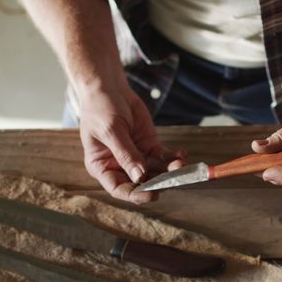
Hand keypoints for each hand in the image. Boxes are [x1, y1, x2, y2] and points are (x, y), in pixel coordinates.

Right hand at [78, 81, 184, 203]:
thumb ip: (126, 154)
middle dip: (157, 182)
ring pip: (155, 170)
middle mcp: (119, 165)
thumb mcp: (112, 131)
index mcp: (102, 166)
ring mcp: (136, 156)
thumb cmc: (100, 108)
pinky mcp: (149, 145)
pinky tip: (181, 155)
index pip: (118, 188)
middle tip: (173, 179)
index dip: (134, 195)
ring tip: (180, 164)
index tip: (151, 195)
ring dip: (169, 170)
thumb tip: (140, 176)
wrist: (109, 87)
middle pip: (140, 182)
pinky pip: (163, 156)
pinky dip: (173, 157)